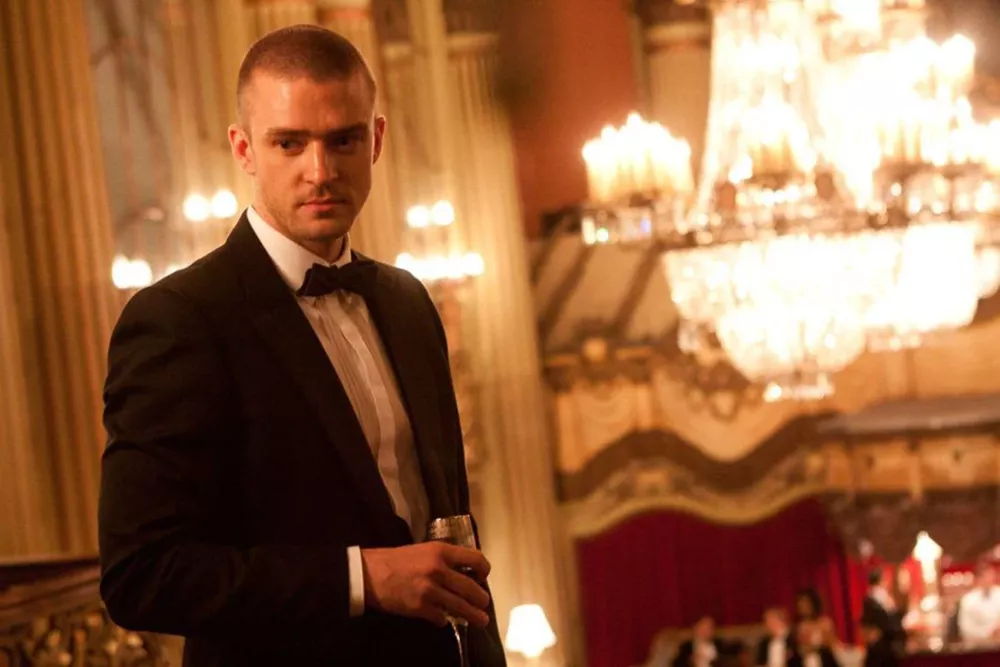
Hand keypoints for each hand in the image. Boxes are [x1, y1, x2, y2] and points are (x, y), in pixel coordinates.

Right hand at [361, 542, 490, 627]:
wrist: (370, 573)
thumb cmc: (397, 560)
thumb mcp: (425, 550)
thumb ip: (445, 558)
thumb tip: (466, 571)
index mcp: (441, 551)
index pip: (475, 559)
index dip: (484, 569)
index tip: (483, 577)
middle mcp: (439, 569)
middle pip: (472, 588)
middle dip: (481, 599)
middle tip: (483, 603)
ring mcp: (430, 590)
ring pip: (461, 607)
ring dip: (474, 615)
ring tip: (480, 620)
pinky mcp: (420, 607)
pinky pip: (441, 618)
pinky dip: (443, 620)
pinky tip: (441, 618)